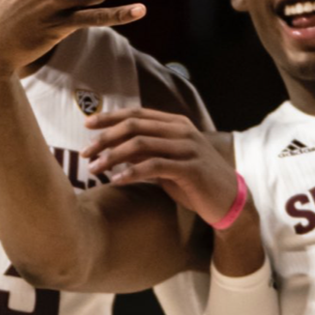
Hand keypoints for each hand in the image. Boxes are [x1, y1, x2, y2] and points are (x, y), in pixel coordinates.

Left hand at [83, 108, 238, 226]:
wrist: (229, 201)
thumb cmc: (196, 181)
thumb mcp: (168, 162)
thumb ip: (146, 152)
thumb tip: (114, 149)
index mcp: (176, 123)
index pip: (137, 113)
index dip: (110, 116)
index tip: (87, 124)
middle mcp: (182, 131)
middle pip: (135, 126)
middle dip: (106, 137)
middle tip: (85, 152)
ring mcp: (188, 148)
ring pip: (141, 144)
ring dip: (113, 156)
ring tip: (95, 168)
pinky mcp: (190, 168)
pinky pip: (155, 166)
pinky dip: (132, 172)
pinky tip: (117, 180)